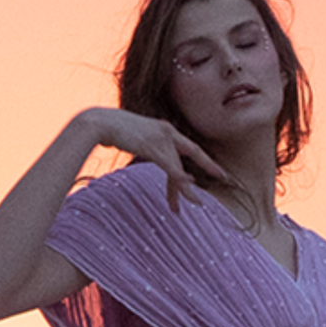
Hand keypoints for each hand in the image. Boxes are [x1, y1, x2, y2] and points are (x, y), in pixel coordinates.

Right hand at [85, 108, 230, 212]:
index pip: (187, 146)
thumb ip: (144, 143)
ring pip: (180, 168)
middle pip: (193, 152)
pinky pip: (172, 170)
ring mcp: (162, 138)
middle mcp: (167, 131)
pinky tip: (190, 191)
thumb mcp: (133, 136)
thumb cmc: (110, 128)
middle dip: (211, 165)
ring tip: (198, 204)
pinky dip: (181, 183)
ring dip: (187, 190)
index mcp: (163, 128)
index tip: (214, 168)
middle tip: (226, 178)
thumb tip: (144, 148)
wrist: (98, 122)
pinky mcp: (154, 147)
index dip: (202, 157)